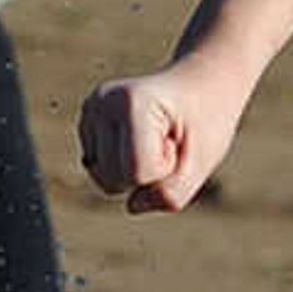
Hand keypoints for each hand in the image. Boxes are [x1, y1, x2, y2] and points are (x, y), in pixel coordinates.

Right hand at [78, 61, 243, 215]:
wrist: (200, 85)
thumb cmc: (205, 120)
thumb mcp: (202, 162)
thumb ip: (171, 194)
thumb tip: (132, 206)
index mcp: (131, 103)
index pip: (137, 173)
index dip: (166, 171)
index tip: (177, 141)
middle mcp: (102, 103)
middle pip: (113, 180)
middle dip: (149, 174)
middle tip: (169, 142)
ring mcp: (90, 111)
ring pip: (103, 179)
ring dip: (135, 172)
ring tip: (156, 141)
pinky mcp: (86, 123)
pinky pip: (100, 171)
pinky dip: (124, 166)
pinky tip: (141, 140)